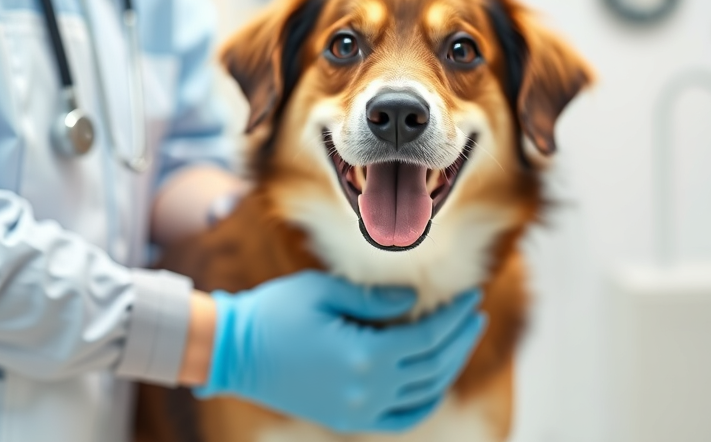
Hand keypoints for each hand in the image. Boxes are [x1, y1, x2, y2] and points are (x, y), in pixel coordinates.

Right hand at [194, 270, 485, 432]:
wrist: (233, 352)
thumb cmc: (275, 312)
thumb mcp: (324, 291)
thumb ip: (375, 298)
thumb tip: (415, 300)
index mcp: (364, 356)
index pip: (429, 337)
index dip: (455, 316)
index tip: (473, 296)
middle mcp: (367, 390)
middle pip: (434, 366)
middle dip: (461, 337)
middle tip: (477, 313)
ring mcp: (359, 411)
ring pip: (424, 392)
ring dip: (450, 364)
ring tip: (464, 338)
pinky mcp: (349, 419)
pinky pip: (402, 418)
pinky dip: (426, 400)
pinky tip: (438, 381)